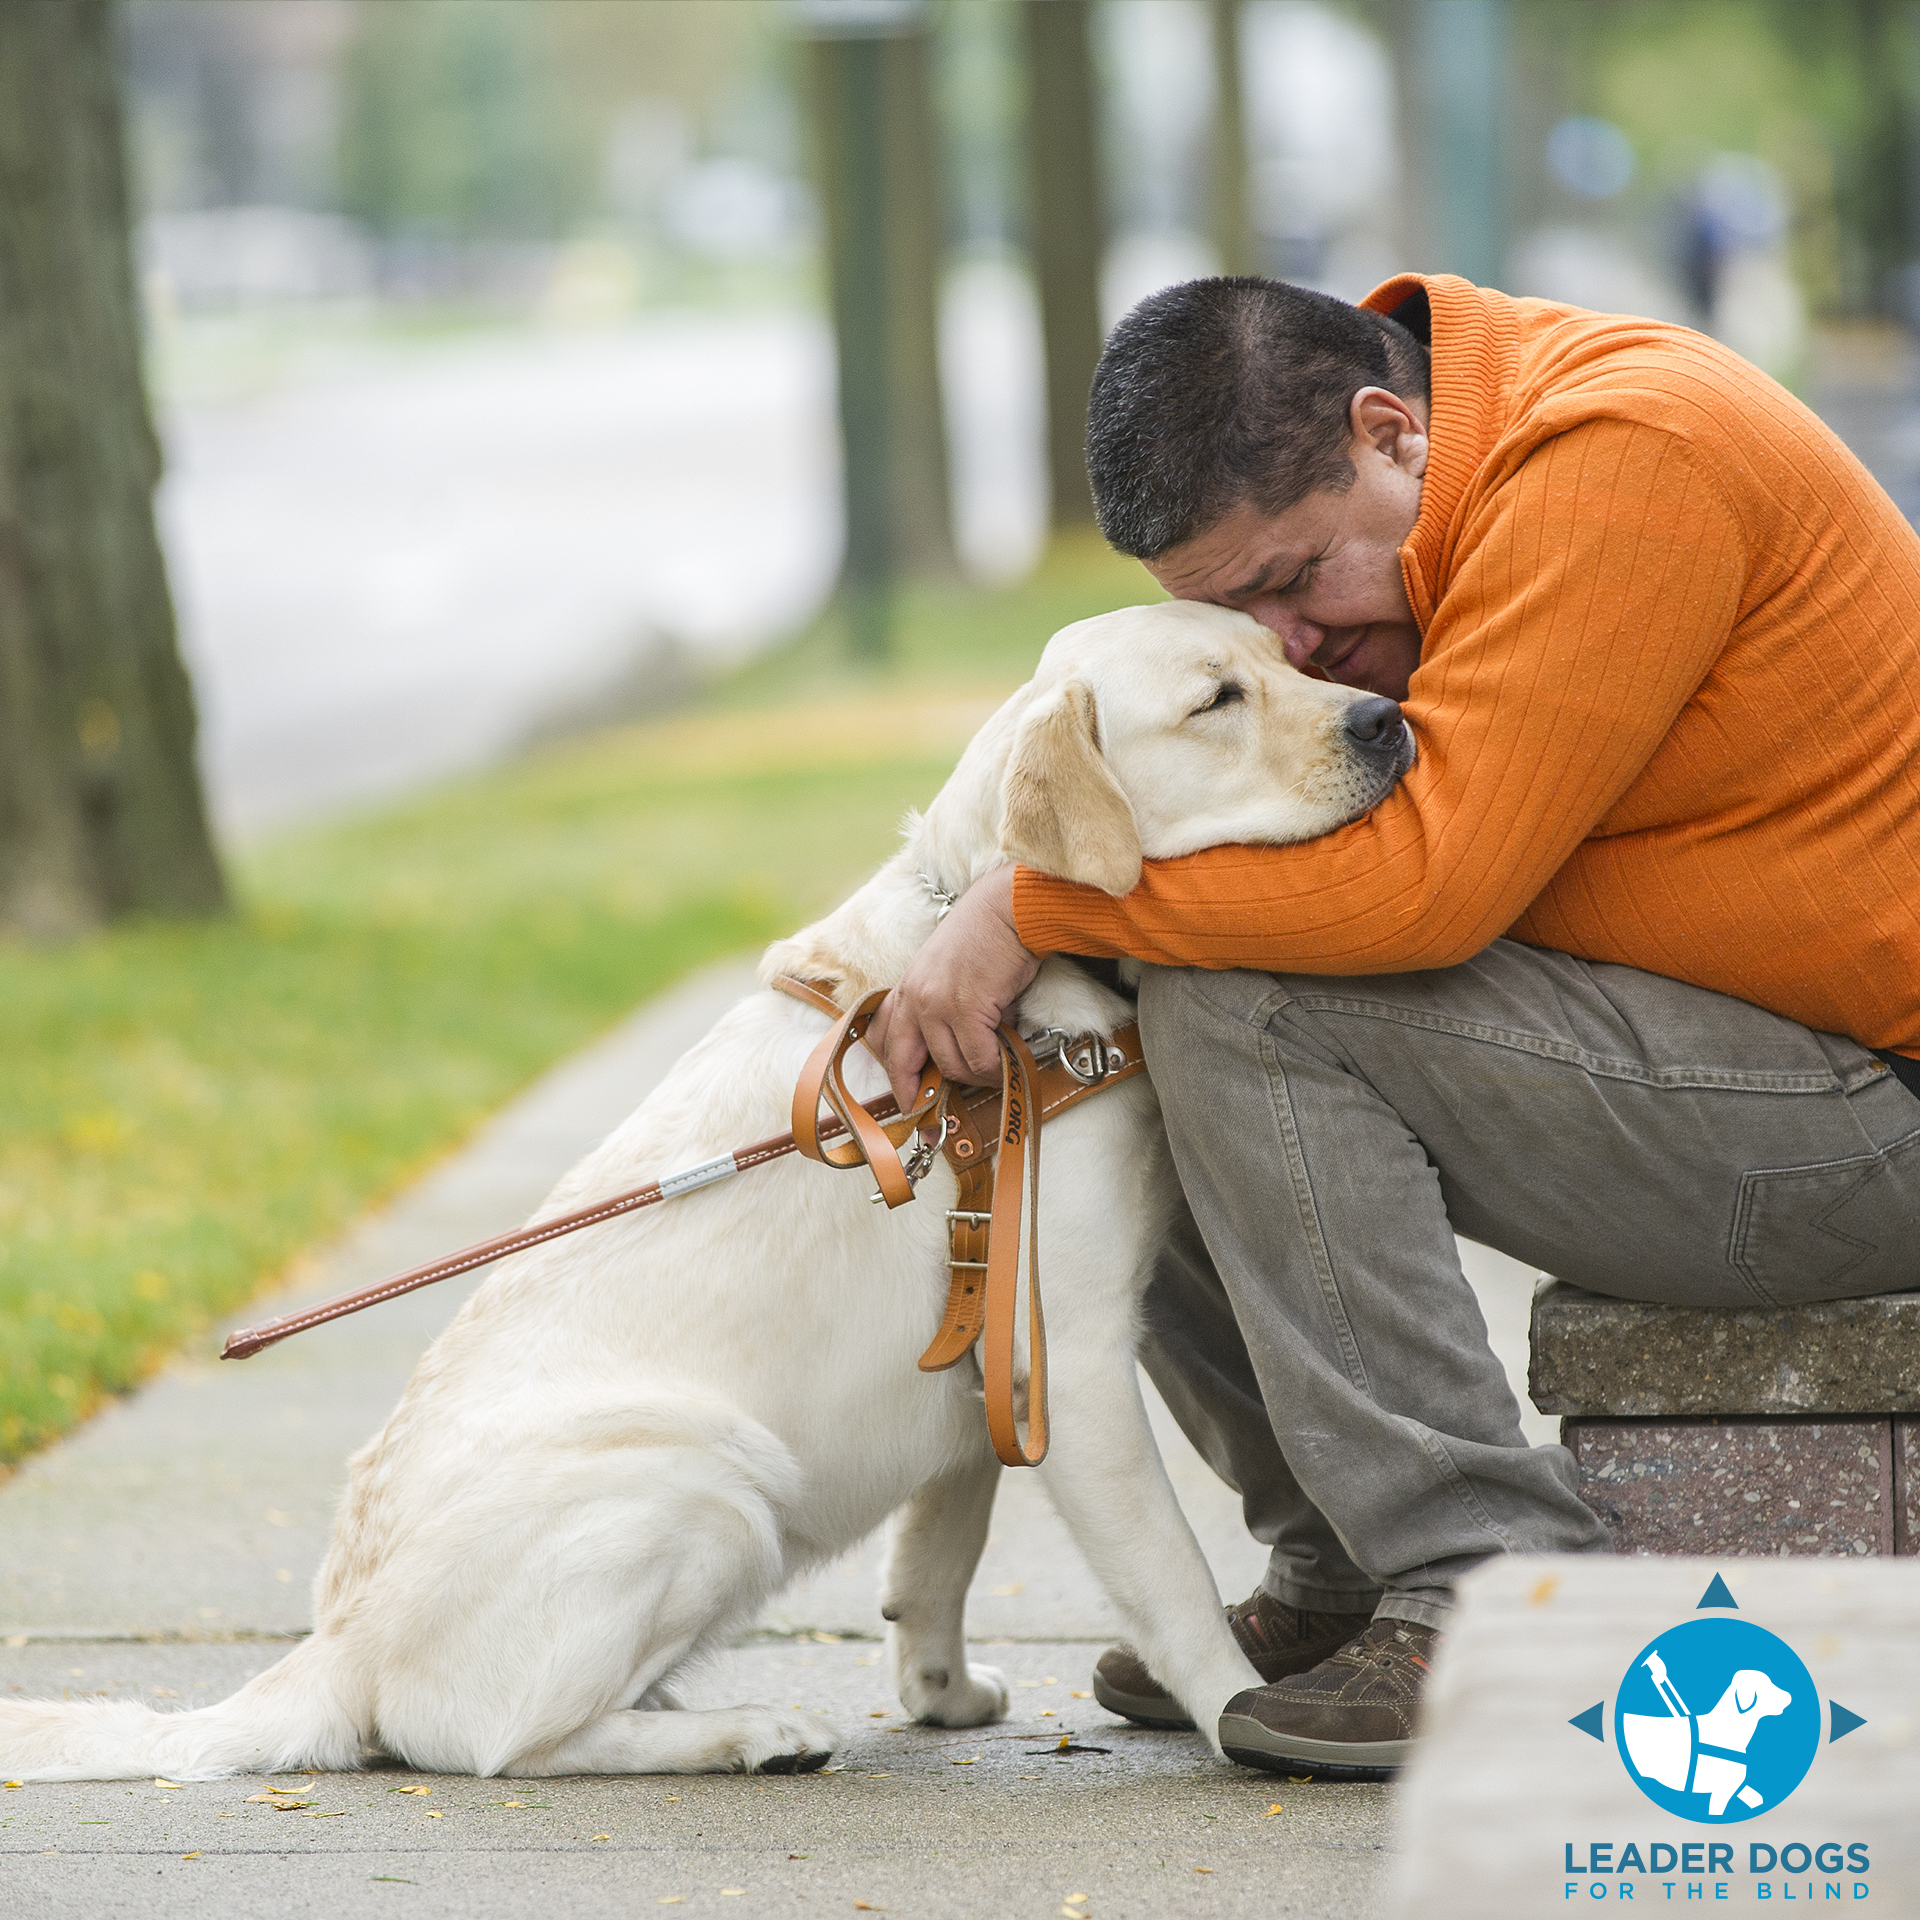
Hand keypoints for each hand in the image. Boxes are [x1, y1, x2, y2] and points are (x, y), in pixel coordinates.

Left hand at [866, 866, 1039, 1108]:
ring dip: (975, 1073)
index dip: (894, 1076)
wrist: (1010, 909)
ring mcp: (937, 1004)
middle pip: (904, 1062)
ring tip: (995, 1062)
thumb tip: (960, 1052)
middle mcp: (914, 997)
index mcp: (908, 986)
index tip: (906, 1101)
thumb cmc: (988, 936)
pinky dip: (995, 1065)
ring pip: (950, 1066)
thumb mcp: (949, 970)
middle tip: (932, 1114)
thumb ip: (943, 1006)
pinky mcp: (966, 1009)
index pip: (883, 1039)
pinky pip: (979, 1059)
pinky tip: (1008, 1053)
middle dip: (917, 1093)